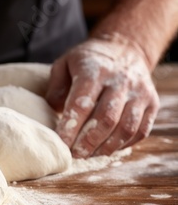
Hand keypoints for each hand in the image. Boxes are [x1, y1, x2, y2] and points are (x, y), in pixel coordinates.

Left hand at [46, 34, 159, 157]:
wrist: (125, 49)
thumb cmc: (88, 61)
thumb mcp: (65, 64)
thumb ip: (56, 87)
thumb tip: (53, 111)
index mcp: (95, 70)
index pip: (82, 103)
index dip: (71, 126)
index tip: (61, 143)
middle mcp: (120, 81)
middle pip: (106, 118)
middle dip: (88, 141)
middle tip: (74, 155)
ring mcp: (139, 92)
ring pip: (126, 127)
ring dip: (106, 147)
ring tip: (89, 155)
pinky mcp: (152, 103)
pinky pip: (141, 130)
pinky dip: (124, 145)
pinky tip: (107, 149)